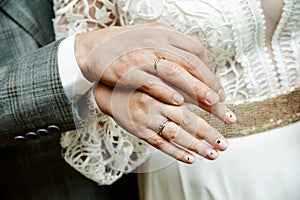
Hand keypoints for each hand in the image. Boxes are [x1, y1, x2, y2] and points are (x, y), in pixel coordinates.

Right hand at [75, 22, 225, 106]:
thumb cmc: (125, 46)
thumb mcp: (150, 38)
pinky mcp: (128, 71)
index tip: (216, 88)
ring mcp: (142, 56)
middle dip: (209, 82)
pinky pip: (151, 82)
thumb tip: (195, 63)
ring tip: (210, 102)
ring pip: (175, 72)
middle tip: (220, 100)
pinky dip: (166, 92)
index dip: (209, 70)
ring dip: (195, 87)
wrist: (94, 48)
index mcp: (164, 33)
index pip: (196, 50)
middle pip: (191, 62)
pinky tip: (178, 102)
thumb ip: (171, 47)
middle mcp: (155, 42)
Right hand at [94, 84, 234, 163]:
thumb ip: (177, 80)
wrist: (108, 88)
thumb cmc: (136, 80)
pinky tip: (190, 158)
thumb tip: (203, 88)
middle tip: (225, 144)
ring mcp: (148, 117)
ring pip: (176, 133)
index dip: (214, 109)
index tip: (230, 117)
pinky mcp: (138, 129)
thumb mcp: (156, 73)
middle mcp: (158, 102)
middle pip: (189, 119)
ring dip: (196, 145)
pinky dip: (175, 152)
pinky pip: (159, 143)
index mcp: (164, 85)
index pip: (196, 99)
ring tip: (213, 154)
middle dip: (209, 132)